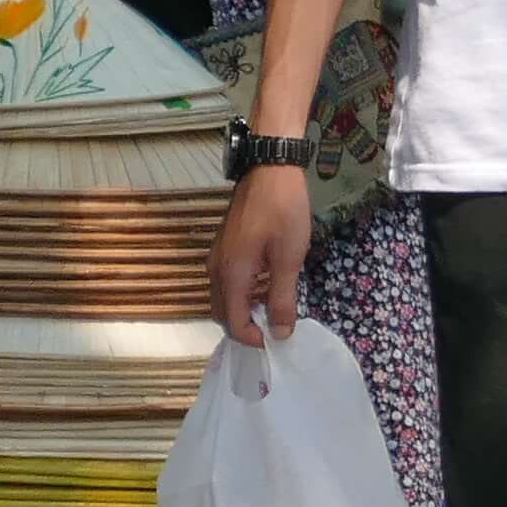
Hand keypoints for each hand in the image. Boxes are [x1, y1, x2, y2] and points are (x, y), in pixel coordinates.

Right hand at [214, 164, 313, 343]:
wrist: (270, 167)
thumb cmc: (283, 211)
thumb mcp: (289, 257)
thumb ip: (282, 298)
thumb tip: (280, 334)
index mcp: (231, 275)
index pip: (233, 323)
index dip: (253, 338)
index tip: (277, 340)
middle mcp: (216, 268)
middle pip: (222, 313)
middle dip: (246, 327)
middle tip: (275, 327)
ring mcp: (218, 255)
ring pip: (223, 297)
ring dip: (244, 309)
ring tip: (274, 307)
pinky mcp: (224, 245)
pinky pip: (227, 280)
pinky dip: (243, 292)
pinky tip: (267, 284)